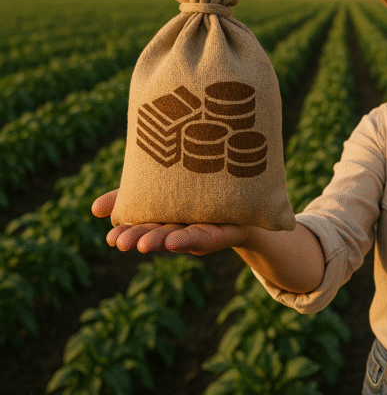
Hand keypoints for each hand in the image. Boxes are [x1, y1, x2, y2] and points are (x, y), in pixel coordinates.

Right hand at [92, 189, 251, 254]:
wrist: (245, 196)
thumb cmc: (196, 192)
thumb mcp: (160, 189)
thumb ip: (129, 196)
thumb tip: (95, 209)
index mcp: (167, 216)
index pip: (143, 226)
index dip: (127, 233)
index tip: (110, 239)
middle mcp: (185, 226)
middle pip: (161, 234)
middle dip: (142, 238)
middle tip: (122, 243)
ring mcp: (207, 229)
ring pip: (184, 237)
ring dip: (164, 242)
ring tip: (147, 245)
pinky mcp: (228, 231)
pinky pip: (213, 236)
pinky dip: (196, 239)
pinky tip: (179, 241)